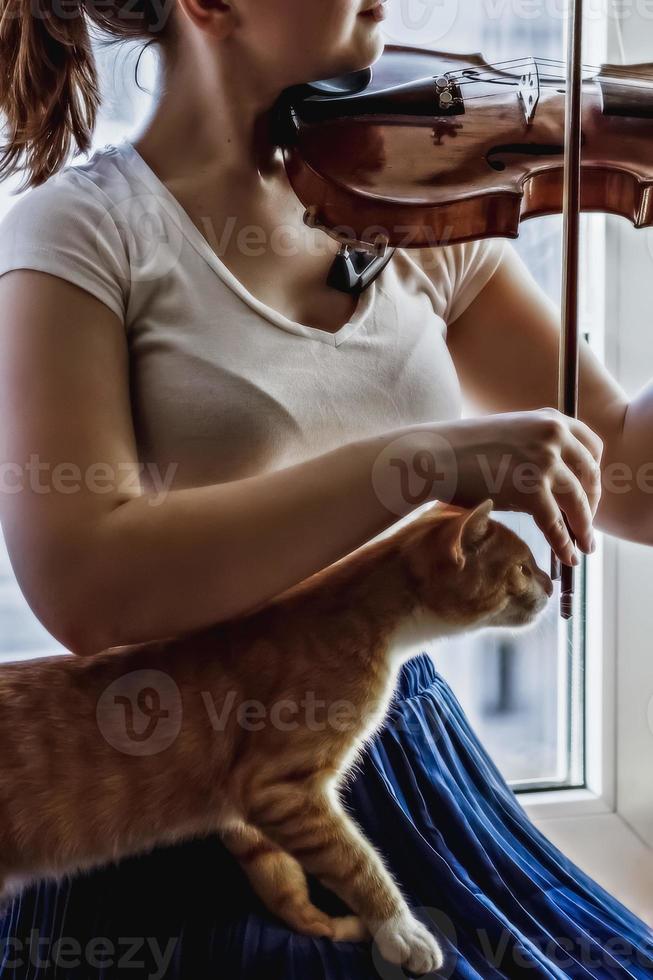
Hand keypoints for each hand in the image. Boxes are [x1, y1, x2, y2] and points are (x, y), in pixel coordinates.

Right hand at [414, 408, 602, 565]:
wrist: (433, 455)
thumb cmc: (462, 449)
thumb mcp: (509, 434)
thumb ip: (535, 447)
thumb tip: (554, 484)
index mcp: (550, 418)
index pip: (593, 446)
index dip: (594, 474)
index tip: (589, 492)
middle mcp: (553, 436)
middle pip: (591, 476)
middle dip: (591, 504)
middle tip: (585, 524)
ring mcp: (544, 462)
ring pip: (579, 502)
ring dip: (585, 528)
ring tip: (585, 547)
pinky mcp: (531, 490)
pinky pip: (556, 523)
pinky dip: (564, 543)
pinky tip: (568, 556)